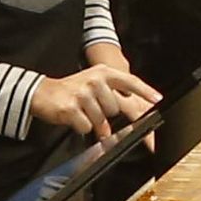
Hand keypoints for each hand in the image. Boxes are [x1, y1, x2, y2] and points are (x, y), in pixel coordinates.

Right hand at [30, 60, 160, 135]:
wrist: (42, 93)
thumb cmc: (71, 91)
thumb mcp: (93, 86)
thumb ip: (111, 98)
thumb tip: (127, 115)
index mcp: (103, 73)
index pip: (130, 81)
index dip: (145, 91)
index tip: (158, 99)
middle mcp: (95, 80)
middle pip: (115, 109)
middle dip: (105, 115)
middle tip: (91, 109)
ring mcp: (83, 94)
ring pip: (101, 120)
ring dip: (92, 122)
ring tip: (81, 112)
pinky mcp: (72, 108)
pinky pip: (87, 127)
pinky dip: (81, 127)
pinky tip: (73, 117)